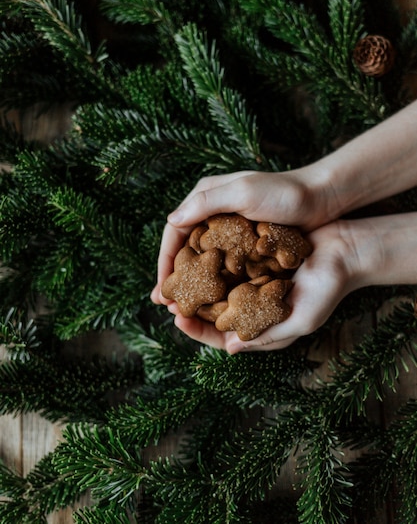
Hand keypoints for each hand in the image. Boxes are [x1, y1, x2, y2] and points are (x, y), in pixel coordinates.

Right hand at [150, 168, 331, 305]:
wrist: (321, 198)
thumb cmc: (284, 193)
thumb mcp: (243, 192)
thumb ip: (207, 203)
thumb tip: (172, 220)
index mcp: (206, 196)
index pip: (175, 230)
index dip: (165, 260)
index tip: (161, 288)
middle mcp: (213, 212)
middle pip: (184, 247)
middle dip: (173, 276)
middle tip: (164, 304)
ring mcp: (229, 228)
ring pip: (201, 258)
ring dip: (191, 283)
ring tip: (183, 308)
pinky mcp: (245, 242)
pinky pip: (221, 263)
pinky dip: (213, 281)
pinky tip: (211, 300)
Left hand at [172, 219, 358, 352]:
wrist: (345, 250)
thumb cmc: (327, 289)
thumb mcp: (300, 320)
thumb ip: (268, 336)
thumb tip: (229, 348)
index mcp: (262, 327)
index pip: (222, 336)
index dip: (198, 330)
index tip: (178, 318)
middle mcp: (254, 307)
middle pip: (213, 313)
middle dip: (189, 306)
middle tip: (164, 298)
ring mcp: (253, 283)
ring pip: (217, 288)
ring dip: (195, 284)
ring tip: (174, 276)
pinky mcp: (255, 260)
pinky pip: (227, 264)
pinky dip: (211, 261)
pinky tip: (195, 252)